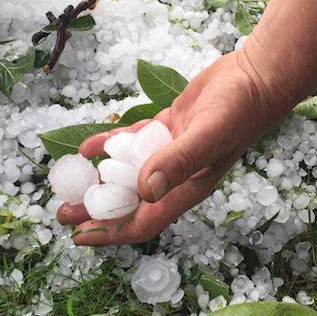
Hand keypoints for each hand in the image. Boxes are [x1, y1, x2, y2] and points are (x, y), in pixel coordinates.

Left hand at [57, 42, 289, 245]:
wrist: (256, 78)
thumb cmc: (239, 110)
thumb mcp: (207, 136)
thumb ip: (178, 162)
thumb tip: (144, 189)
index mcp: (186, 189)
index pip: (143, 222)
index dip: (110, 233)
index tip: (79, 237)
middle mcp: (175, 176)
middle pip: (127, 202)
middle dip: (94, 209)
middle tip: (61, 211)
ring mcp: (169, 152)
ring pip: (125, 174)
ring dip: (97, 179)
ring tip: (67, 181)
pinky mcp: (167, 128)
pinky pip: (131, 143)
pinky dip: (109, 146)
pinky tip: (87, 147)